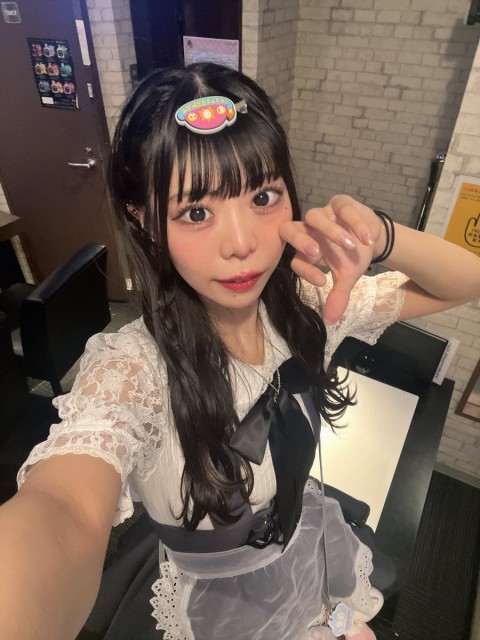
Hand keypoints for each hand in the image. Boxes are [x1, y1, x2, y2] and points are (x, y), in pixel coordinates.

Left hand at [279, 195, 384, 323]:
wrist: (371, 236)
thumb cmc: (352, 256)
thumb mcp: (347, 277)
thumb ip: (338, 296)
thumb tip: (331, 321)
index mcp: (306, 250)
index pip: (294, 259)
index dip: (304, 270)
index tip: (323, 281)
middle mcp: (308, 231)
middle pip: (289, 229)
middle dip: (299, 240)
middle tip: (315, 252)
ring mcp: (323, 214)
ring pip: (314, 216)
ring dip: (330, 231)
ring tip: (349, 245)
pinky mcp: (340, 203)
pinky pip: (341, 208)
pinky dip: (354, 222)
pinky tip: (366, 237)